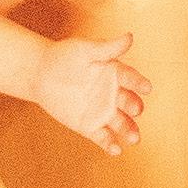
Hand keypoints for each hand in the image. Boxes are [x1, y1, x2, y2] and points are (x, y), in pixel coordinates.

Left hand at [34, 33, 145, 154]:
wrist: (41, 74)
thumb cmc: (64, 57)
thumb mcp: (84, 50)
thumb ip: (107, 48)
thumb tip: (129, 37)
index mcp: (116, 73)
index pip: (131, 78)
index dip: (139, 83)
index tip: (147, 87)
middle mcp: (113, 93)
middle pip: (129, 102)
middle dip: (134, 107)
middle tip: (137, 110)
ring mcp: (103, 111)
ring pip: (120, 123)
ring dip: (129, 130)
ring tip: (134, 138)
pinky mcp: (90, 126)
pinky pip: (103, 136)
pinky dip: (109, 143)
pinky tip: (116, 150)